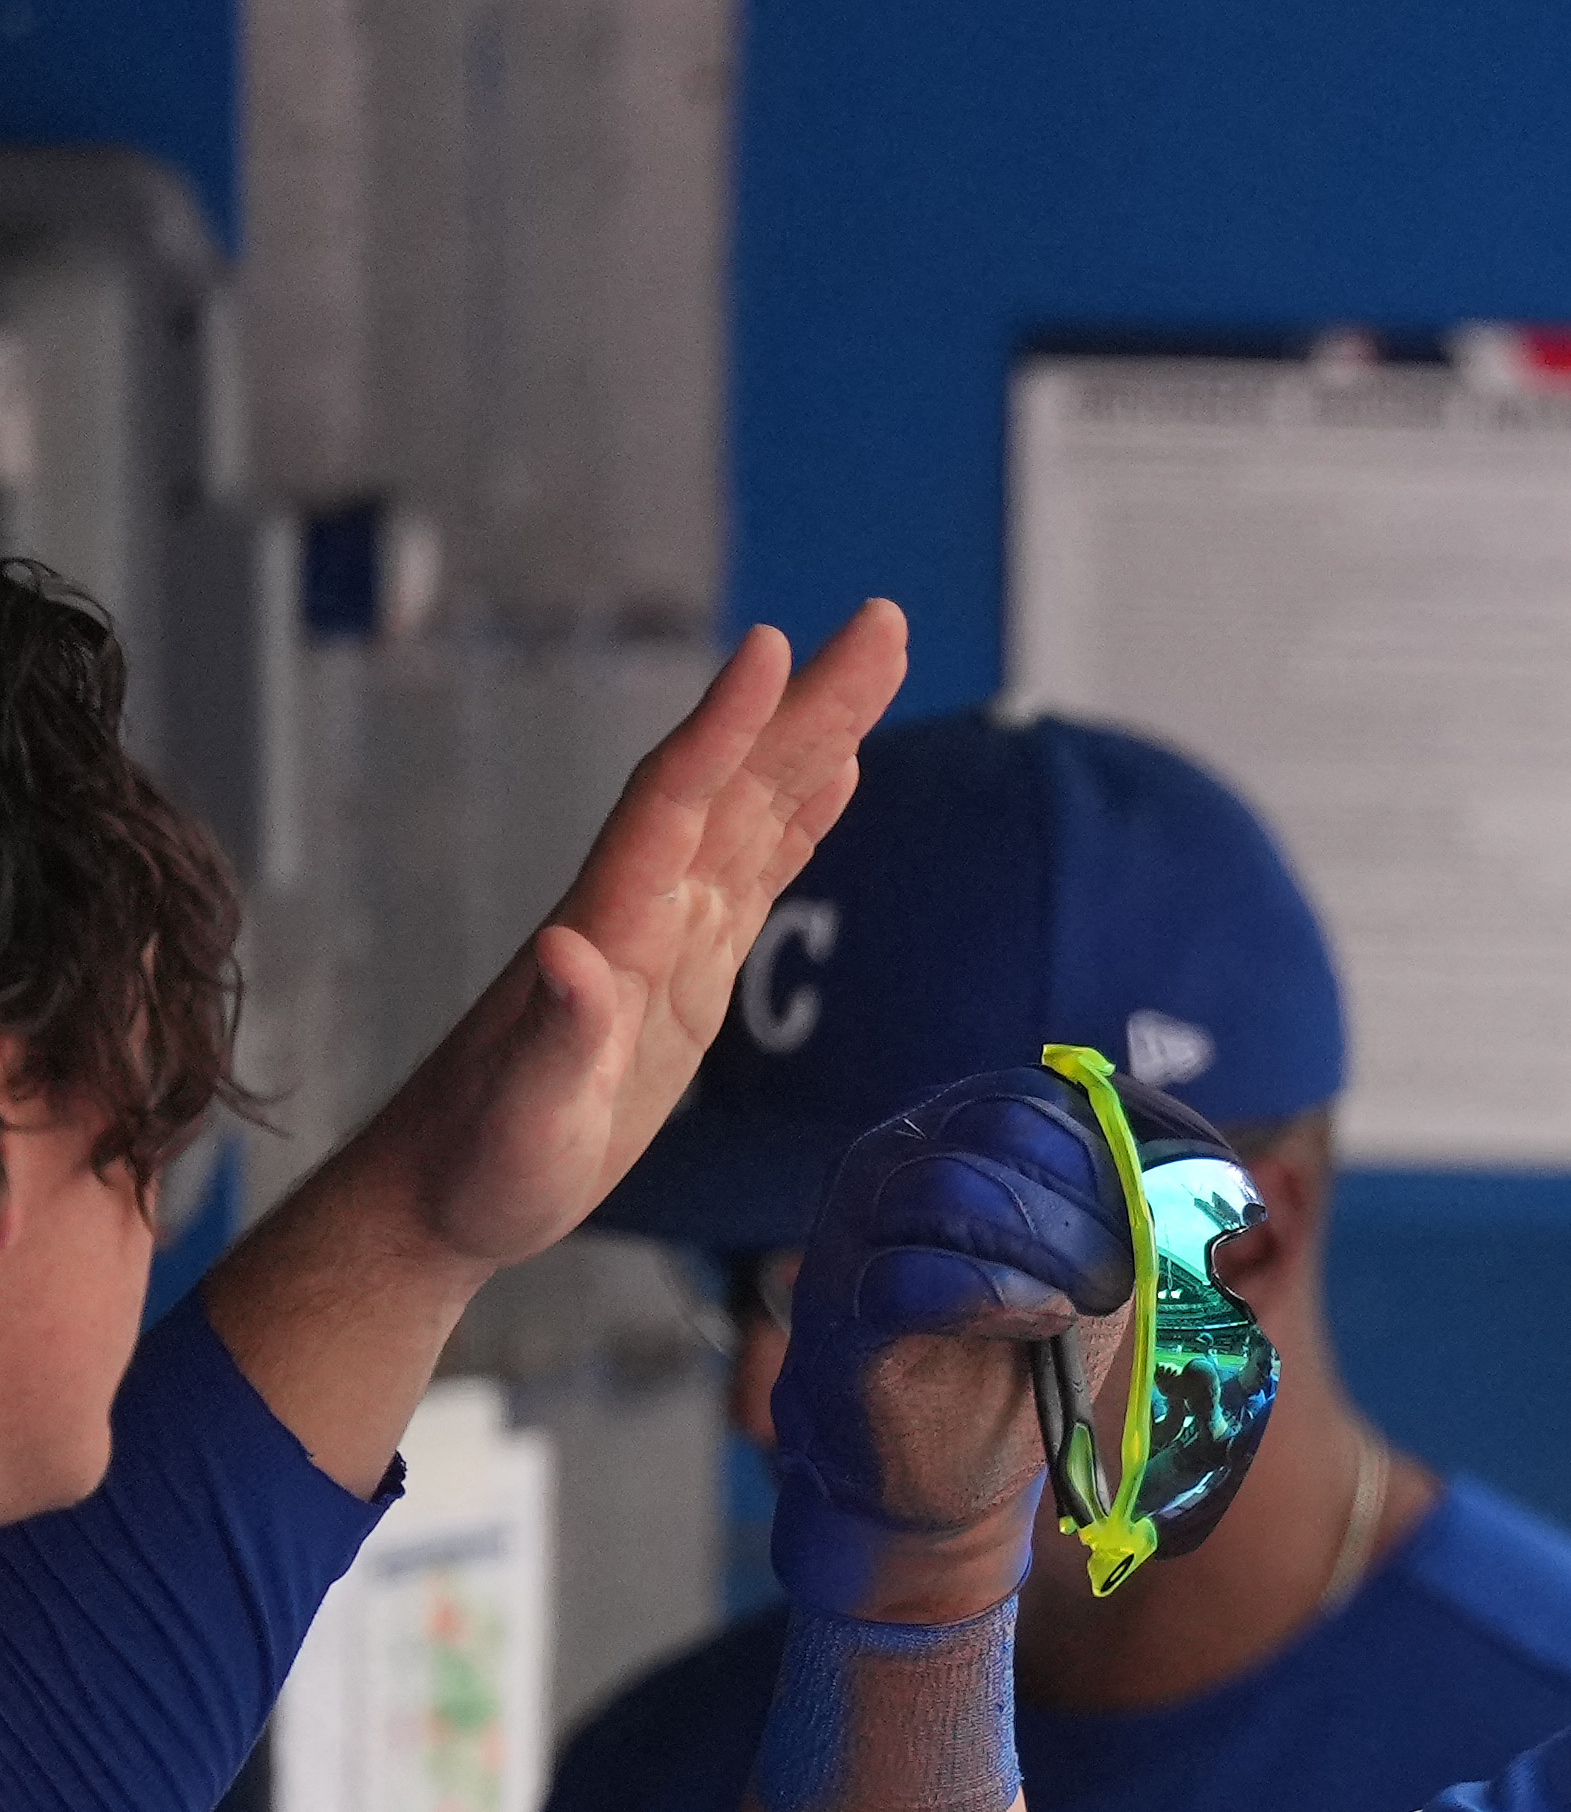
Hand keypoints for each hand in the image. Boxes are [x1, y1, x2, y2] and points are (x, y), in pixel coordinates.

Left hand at [354, 601, 910, 1269]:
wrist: (445, 1189)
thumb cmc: (481, 1166)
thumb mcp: (522, 1123)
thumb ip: (555, 1039)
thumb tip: (574, 953)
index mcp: (610, 936)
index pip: (674, 807)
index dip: (726, 730)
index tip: (777, 650)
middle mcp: (641, 913)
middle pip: (736, 782)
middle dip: (810, 703)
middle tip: (885, 622)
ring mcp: (668, 936)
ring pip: (755, 811)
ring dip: (819, 736)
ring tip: (883, 663)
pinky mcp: (688, 971)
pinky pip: (757, 870)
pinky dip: (802, 813)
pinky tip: (836, 772)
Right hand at [770, 1069, 1134, 1624]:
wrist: (936, 1468)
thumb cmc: (1014, 1354)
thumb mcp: (1087, 1267)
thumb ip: (1125, 1211)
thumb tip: (1209, 1169)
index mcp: (952, 1132)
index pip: (1036, 1094)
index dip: (1119, 1140)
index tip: (1176, 1202)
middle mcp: (893, 1159)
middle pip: (1003, 1127)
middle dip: (1092, 1196)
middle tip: (1128, 1273)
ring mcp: (853, 1229)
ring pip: (952, 1188)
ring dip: (1050, 1243)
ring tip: (1091, 1302)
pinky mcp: (841, 1311)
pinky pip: (913, 1277)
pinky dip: (995, 1294)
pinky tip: (1043, 1321)